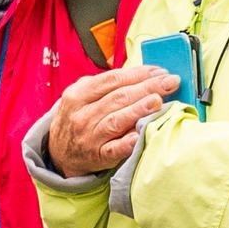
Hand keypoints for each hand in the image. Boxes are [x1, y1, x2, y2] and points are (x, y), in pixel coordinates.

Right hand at [43, 62, 177, 177]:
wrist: (59, 153)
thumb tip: (139, 74)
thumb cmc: (78, 119)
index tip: (160, 70)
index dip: (138, 74)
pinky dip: (128, 143)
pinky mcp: (98, 156)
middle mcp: (82, 115)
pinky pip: (115, 149)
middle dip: (147, 87)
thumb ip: (103, 84)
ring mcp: (90, 137)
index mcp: (78, 95)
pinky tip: (141, 135)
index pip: (113, 79)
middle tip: (170, 82)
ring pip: (116, 120)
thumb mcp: (80, 96)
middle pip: (118, 97)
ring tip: (158, 101)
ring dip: (139, 109)